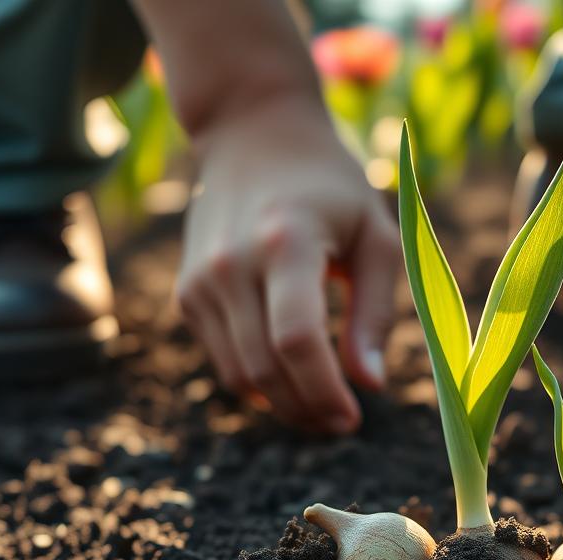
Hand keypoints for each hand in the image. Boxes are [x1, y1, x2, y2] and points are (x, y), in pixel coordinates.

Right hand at [176, 95, 400, 433]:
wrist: (252, 134)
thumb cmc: (332, 187)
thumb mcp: (375, 235)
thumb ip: (375, 311)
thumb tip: (371, 385)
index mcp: (286, 242)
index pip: (297, 339)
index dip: (326, 391)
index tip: (354, 418)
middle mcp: (232, 263)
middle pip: (266, 367)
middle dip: (308, 409)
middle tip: (343, 423)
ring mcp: (201, 281)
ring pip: (240, 375)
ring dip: (283, 405)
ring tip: (322, 408)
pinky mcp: (187, 295)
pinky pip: (224, 359)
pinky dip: (259, 381)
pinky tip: (292, 378)